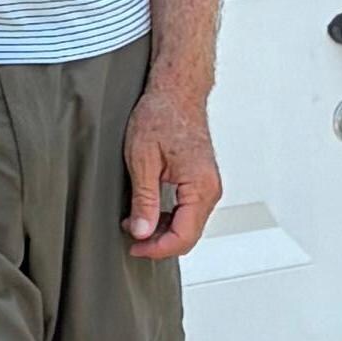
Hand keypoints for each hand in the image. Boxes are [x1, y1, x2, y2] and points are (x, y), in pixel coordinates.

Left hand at [123, 71, 219, 263]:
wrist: (176, 91)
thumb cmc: (161, 115)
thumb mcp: (142, 160)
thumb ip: (144, 200)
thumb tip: (142, 232)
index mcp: (200, 186)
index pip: (183, 236)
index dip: (157, 249)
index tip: (135, 247)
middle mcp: (210, 189)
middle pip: (189, 235)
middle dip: (159, 243)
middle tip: (131, 238)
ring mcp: (208, 185)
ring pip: (189, 225)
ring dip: (162, 231)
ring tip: (135, 223)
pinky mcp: (201, 181)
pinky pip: (188, 211)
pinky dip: (169, 218)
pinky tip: (148, 212)